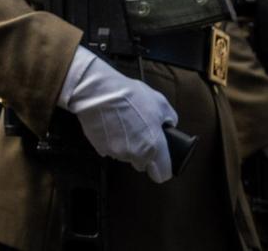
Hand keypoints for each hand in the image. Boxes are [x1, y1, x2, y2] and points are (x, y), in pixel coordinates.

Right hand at [57, 47, 177, 182]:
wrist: (98, 92)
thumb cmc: (131, 95)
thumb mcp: (159, 102)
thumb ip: (169, 119)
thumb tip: (169, 127)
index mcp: (154, 146)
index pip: (162, 174)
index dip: (163, 168)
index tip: (160, 161)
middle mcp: (137, 154)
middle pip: (143, 164)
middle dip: (143, 153)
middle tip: (139, 133)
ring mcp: (117, 153)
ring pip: (126, 156)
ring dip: (127, 147)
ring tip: (122, 126)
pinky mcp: (101, 149)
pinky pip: (110, 150)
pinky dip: (112, 142)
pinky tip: (110, 126)